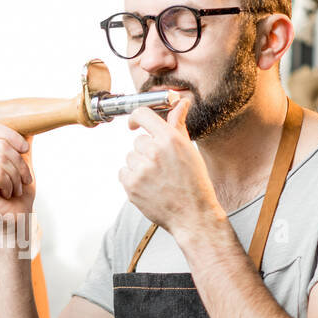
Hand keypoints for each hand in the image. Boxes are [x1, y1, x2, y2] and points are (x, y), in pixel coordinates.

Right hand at [0, 122, 34, 218]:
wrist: (15, 223)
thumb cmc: (17, 196)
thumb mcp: (20, 164)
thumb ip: (19, 144)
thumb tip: (32, 121)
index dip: (10, 134)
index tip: (26, 149)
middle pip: (0, 145)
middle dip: (19, 164)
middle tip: (21, 182)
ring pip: (1, 158)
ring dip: (16, 177)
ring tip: (14, 190)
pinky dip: (10, 184)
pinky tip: (6, 195)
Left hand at [119, 99, 219, 239]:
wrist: (193, 215)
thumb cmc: (194, 182)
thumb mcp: (189, 150)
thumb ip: (178, 125)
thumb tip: (180, 103)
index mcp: (170, 139)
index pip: (142, 114)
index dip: (136, 118)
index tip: (134, 124)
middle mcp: (154, 151)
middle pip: (138, 141)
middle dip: (147, 151)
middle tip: (163, 167)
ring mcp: (141, 169)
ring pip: (130, 157)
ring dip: (140, 165)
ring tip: (158, 179)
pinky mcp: (131, 185)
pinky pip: (123, 172)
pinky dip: (132, 178)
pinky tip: (149, 186)